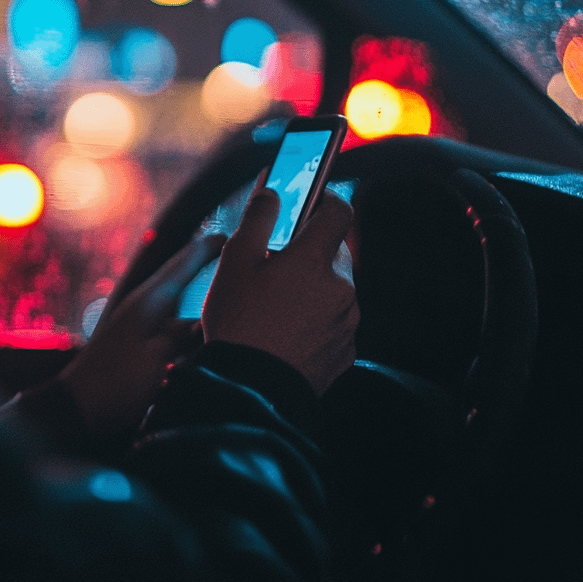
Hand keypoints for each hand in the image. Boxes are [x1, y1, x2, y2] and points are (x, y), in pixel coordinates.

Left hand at [58, 232, 224, 438]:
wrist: (78, 411)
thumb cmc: (114, 383)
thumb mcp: (155, 359)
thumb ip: (182, 337)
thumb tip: (204, 321)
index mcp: (148, 303)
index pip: (180, 266)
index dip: (204, 250)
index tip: (226, 236)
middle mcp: (144, 309)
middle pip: (180, 282)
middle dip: (204, 270)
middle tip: (235, 262)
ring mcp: (140, 328)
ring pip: (178, 310)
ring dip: (199, 307)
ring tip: (229, 303)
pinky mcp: (139, 348)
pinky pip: (171, 332)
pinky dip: (188, 331)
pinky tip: (202, 339)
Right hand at [202, 177, 357, 394]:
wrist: (249, 390)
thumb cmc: (238, 321)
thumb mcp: (235, 260)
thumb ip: (257, 218)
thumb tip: (271, 191)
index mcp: (316, 260)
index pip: (339, 211)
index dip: (327, 198)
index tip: (311, 198)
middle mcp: (341, 288)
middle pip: (335, 252)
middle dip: (311, 250)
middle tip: (275, 261)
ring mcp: (346, 323)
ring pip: (335, 289)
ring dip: (313, 286)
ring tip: (274, 303)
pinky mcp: (344, 352)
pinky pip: (334, 322)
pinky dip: (316, 318)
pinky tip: (285, 329)